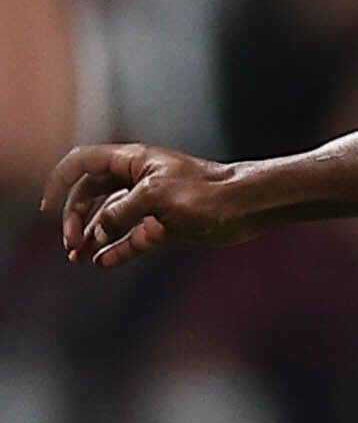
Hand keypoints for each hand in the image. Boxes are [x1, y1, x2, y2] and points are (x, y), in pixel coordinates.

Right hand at [46, 142, 254, 265]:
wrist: (245, 206)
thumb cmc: (204, 192)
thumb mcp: (154, 197)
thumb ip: (121, 211)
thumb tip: (99, 229)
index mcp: (131, 161)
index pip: (82, 164)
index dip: (60, 182)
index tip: (47, 207)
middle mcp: (136, 180)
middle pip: (91, 196)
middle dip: (76, 218)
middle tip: (70, 243)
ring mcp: (149, 203)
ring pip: (110, 219)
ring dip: (93, 238)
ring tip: (77, 258)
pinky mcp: (165, 225)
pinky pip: (133, 237)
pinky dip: (119, 249)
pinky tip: (103, 262)